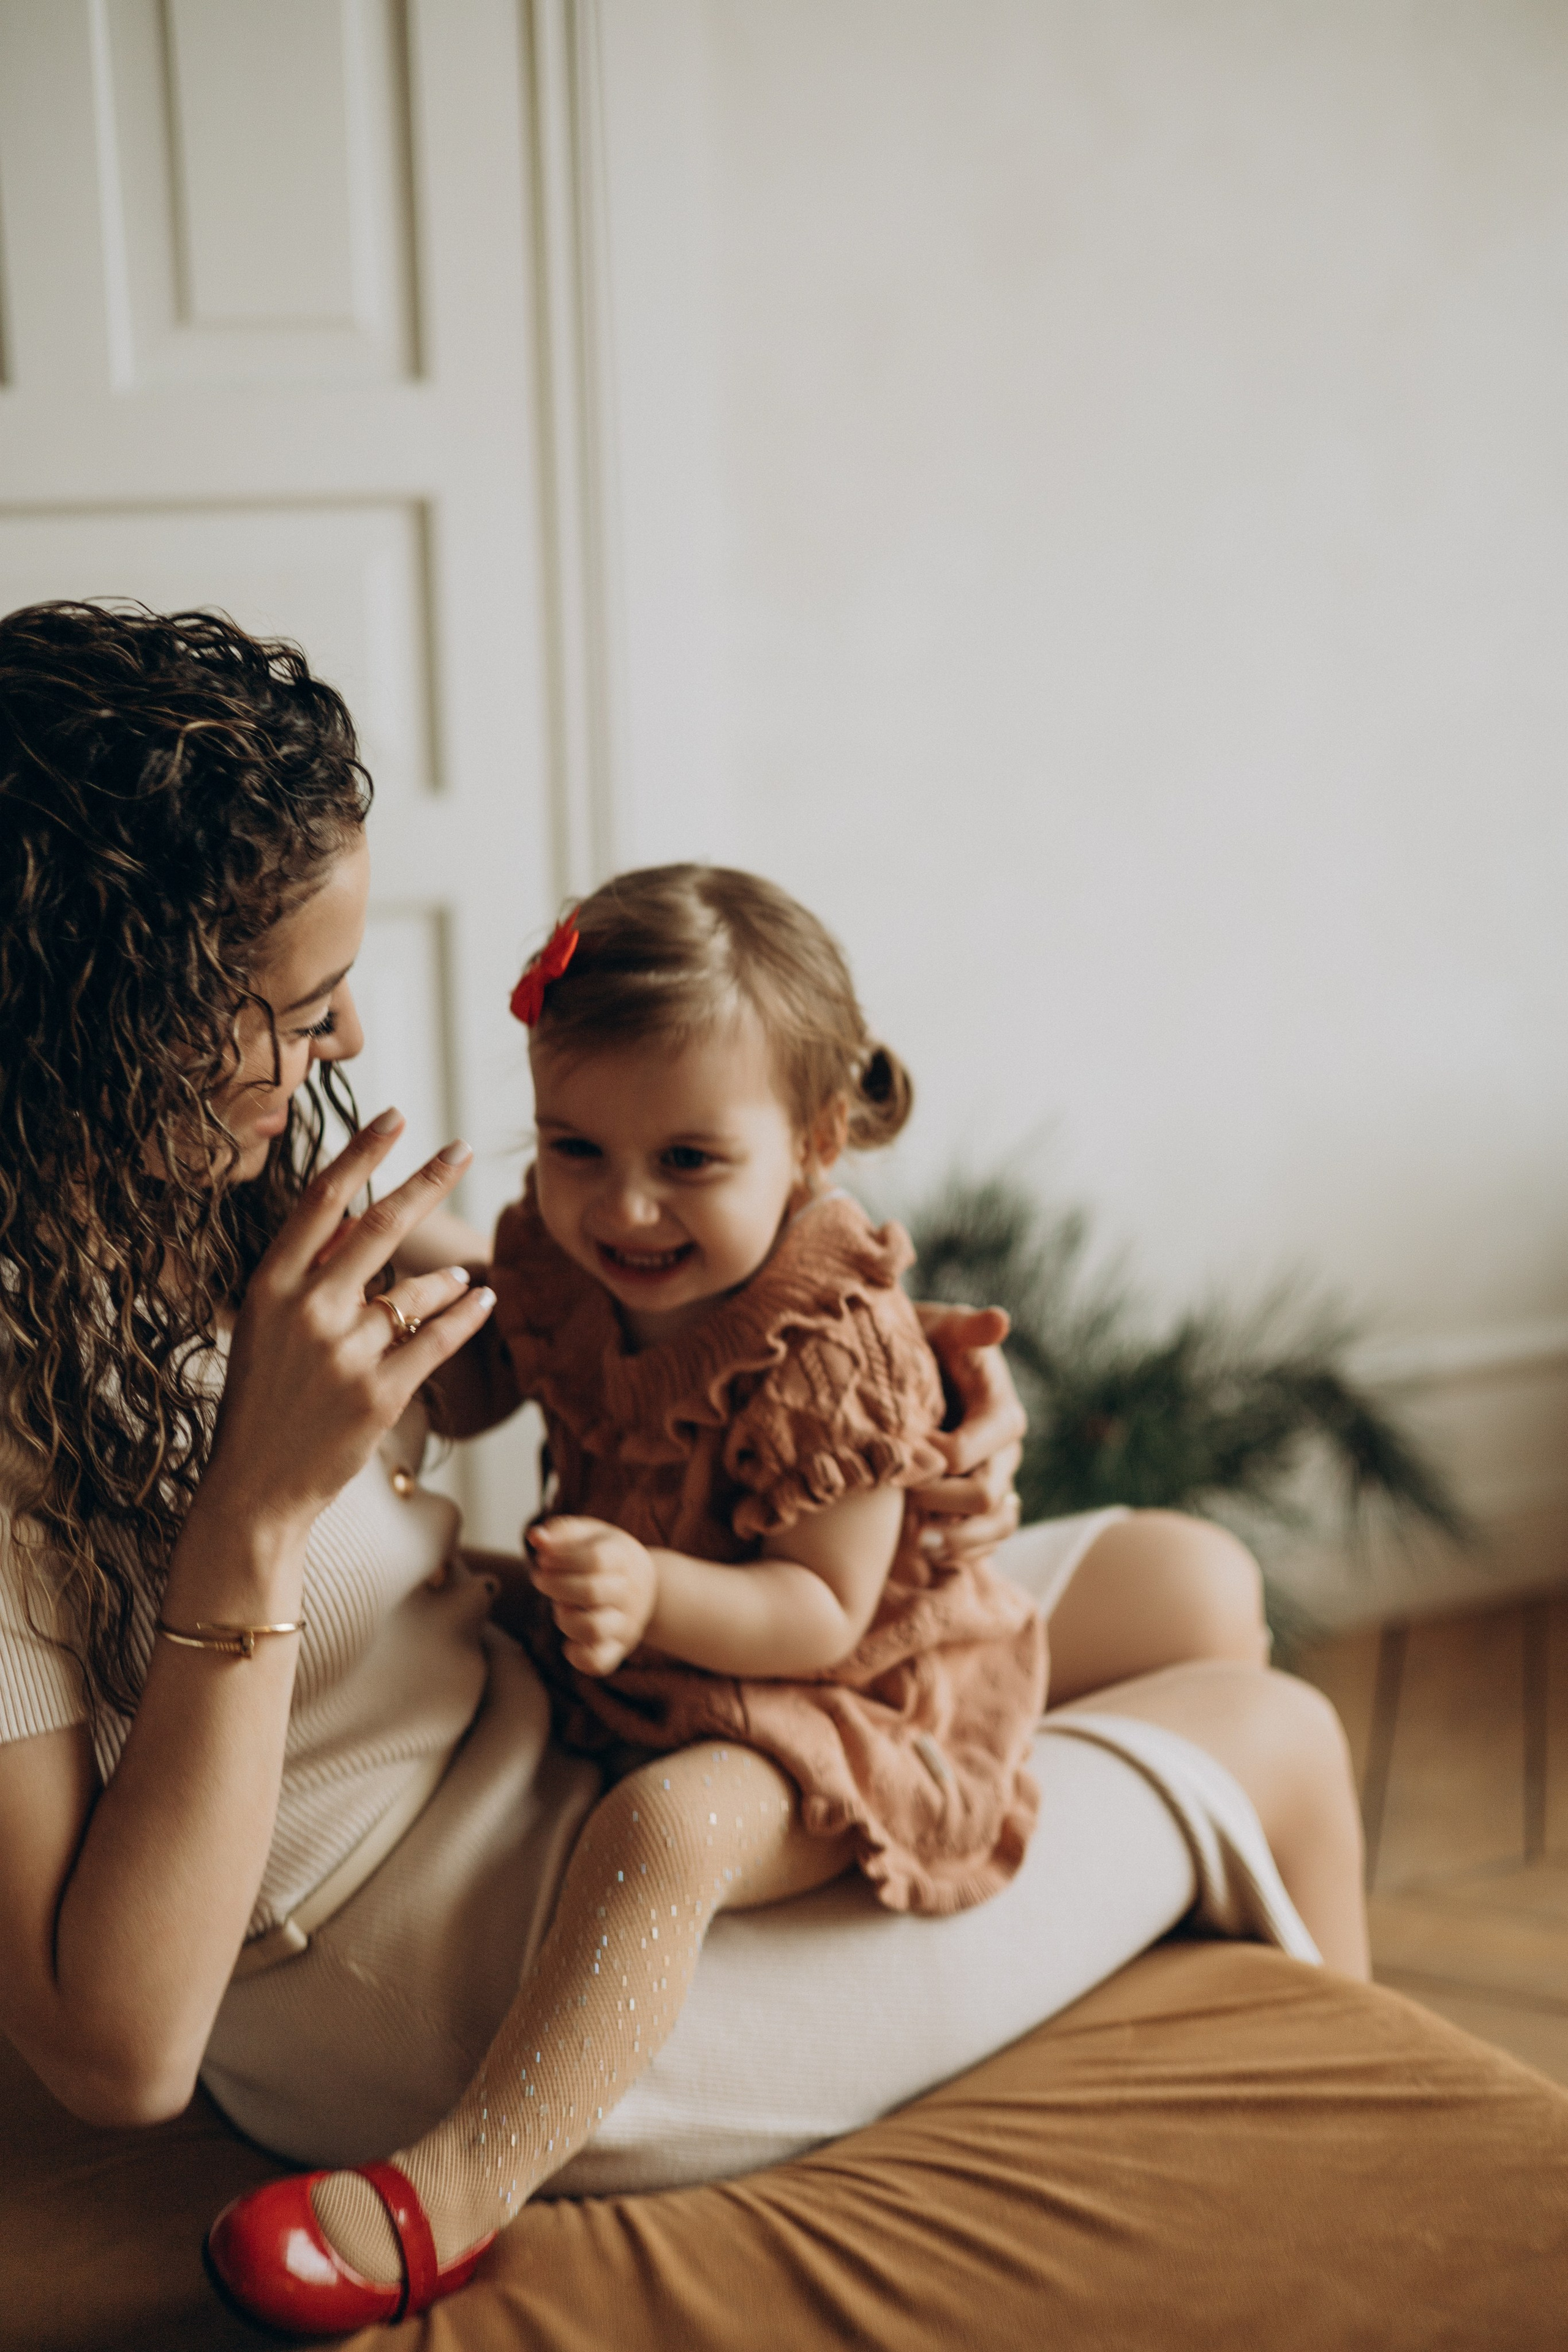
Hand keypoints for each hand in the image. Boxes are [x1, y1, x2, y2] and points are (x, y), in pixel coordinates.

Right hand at [199, 1113, 497, 1540]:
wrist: (254, 1489)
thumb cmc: (262, 1401)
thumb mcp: (264, 1327)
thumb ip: (307, 1271)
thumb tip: (358, 1216)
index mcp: (271, 1287)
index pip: (322, 1200)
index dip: (362, 1152)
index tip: (397, 1116)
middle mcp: (308, 1312)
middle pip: (379, 1225)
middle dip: (428, 1181)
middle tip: (462, 1149)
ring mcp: (345, 1354)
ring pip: (416, 1292)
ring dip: (446, 1278)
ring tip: (461, 1277)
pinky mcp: (381, 1395)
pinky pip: (440, 1339)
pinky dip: (467, 1316)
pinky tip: (483, 1299)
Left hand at [529, 1517, 657, 1675]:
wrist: (645, 1585)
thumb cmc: (607, 1554)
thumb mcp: (591, 1534)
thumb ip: (563, 1531)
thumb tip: (536, 1537)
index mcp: (624, 1558)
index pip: (595, 1558)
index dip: (561, 1558)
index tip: (544, 1558)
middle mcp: (629, 1593)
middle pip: (591, 1591)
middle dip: (554, 1585)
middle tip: (541, 1579)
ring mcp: (625, 1623)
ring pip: (592, 1628)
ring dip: (564, 1618)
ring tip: (561, 1607)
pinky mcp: (618, 1648)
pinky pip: (598, 1663)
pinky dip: (577, 1656)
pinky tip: (568, 1642)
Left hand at [911, 1303, 1025, 1565]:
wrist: (903, 1368)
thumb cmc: (919, 1342)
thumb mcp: (938, 1326)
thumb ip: (966, 1326)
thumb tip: (1000, 1320)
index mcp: (1000, 1411)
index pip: (973, 1449)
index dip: (933, 1458)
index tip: (896, 1448)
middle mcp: (1004, 1453)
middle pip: (985, 1496)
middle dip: (937, 1500)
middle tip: (895, 1494)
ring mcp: (994, 1482)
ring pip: (996, 1527)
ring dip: (956, 1539)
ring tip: (915, 1540)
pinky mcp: (978, 1507)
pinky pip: (985, 1545)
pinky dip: (959, 1554)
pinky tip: (923, 1552)